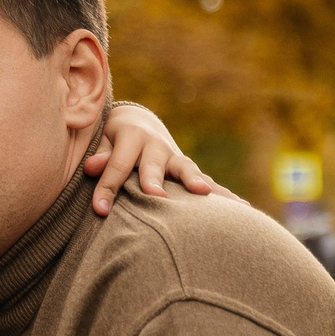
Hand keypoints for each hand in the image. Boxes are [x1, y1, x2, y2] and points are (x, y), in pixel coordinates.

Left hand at [84, 101, 219, 216]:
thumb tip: (91, 167)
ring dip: (195, 181)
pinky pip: (208, 183)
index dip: (107, 187)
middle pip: (154, 164)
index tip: (99, 210)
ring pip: (187, 169)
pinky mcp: (188, 171)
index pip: (118, 164)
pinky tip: (243, 209)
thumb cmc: (112, 141)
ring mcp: (175, 158)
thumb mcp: (102, 142)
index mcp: (132, 136)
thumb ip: (100, 155)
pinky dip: (225, 195)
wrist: (138, 125)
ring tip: (203, 193)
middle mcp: (156, 146)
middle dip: (154, 180)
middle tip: (154, 195)